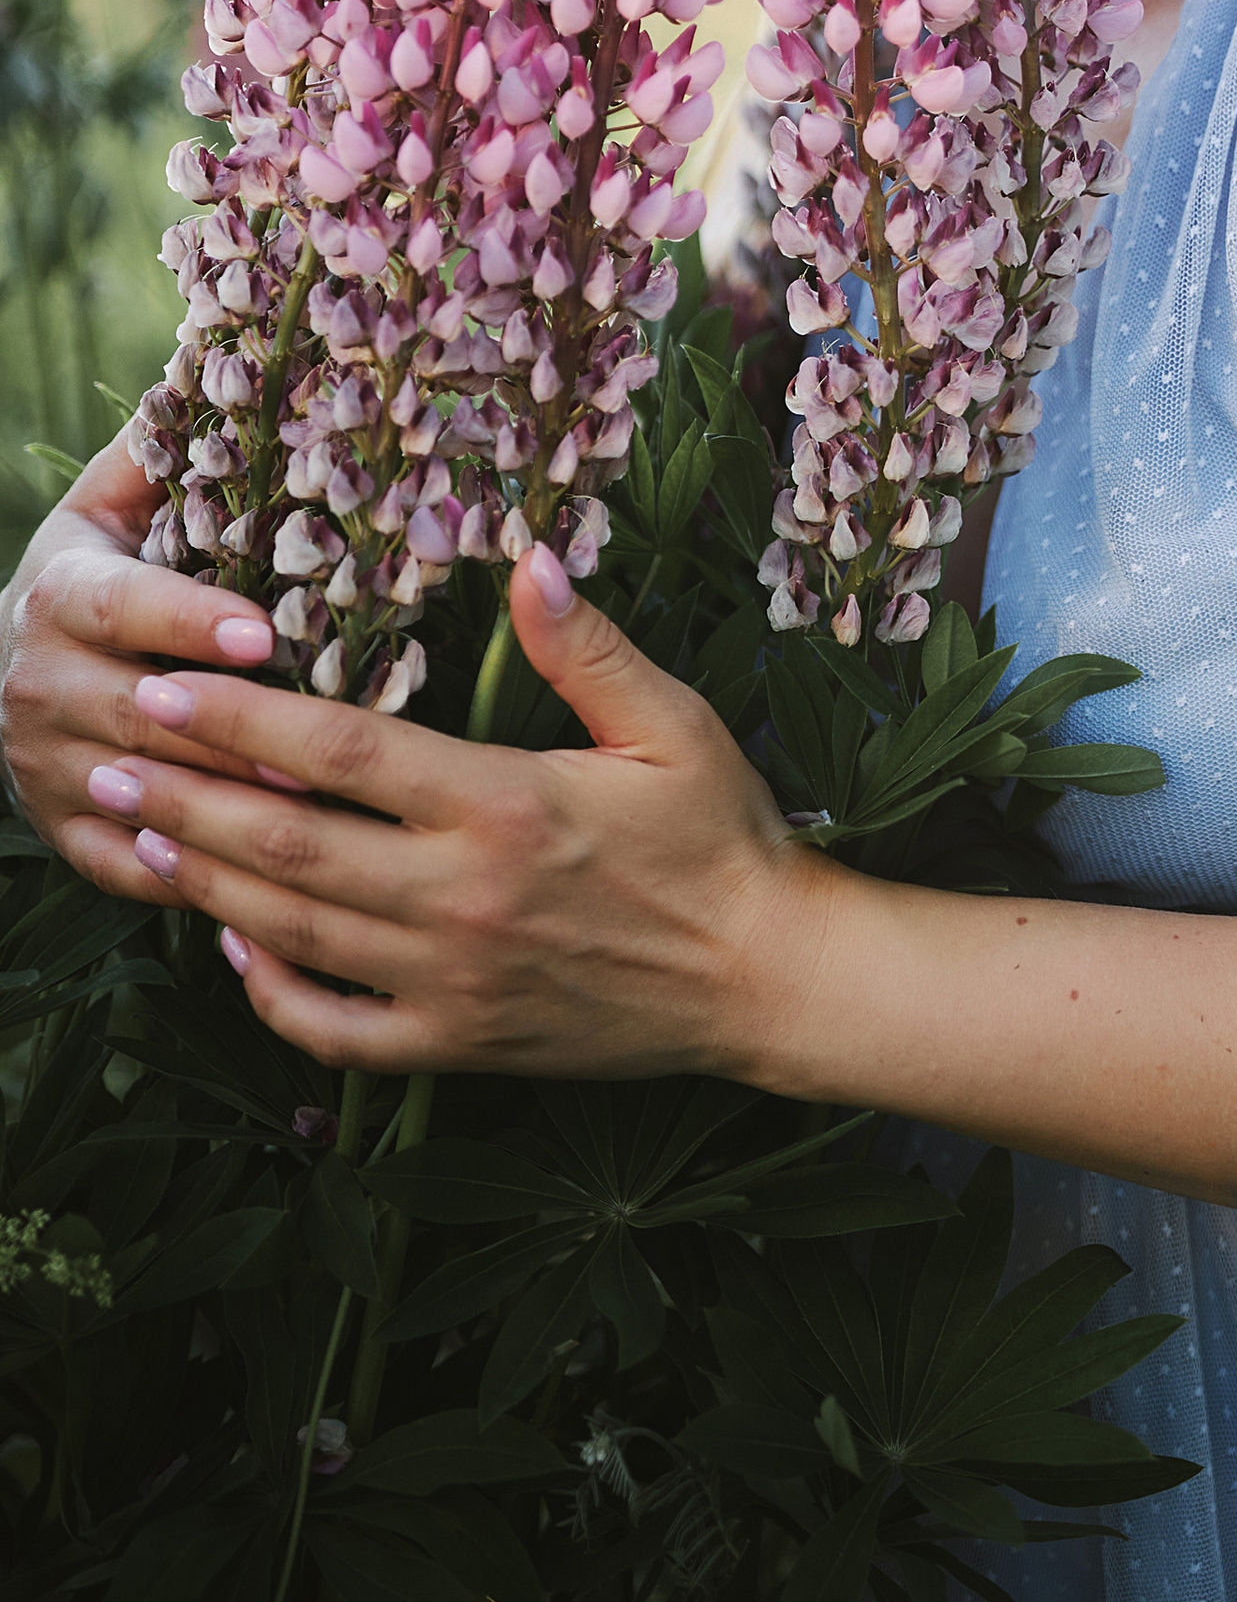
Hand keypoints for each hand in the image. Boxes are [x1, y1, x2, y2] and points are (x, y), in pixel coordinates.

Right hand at [1, 434, 284, 890]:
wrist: (11, 670)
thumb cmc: (99, 571)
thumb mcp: (113, 503)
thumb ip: (164, 449)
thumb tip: (226, 352)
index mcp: (57, 593)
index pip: (121, 607)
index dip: (190, 621)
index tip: (269, 633)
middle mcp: (35, 683)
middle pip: (137, 711)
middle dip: (231, 730)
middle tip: (325, 745)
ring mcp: (43, 766)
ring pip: (139, 794)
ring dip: (226, 808)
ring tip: (320, 814)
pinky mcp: (63, 833)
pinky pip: (128, 865)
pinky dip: (191, 877)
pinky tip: (267, 886)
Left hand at [76, 549, 829, 1086]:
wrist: (768, 976)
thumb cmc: (724, 836)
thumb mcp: (676, 722)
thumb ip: (588, 646)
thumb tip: (531, 556)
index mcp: (507, 805)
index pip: (340, 753)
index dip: (241, 718)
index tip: (166, 685)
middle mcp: (464, 898)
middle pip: (287, 845)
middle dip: (183, 798)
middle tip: (103, 758)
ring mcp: (454, 981)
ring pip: (293, 934)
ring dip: (204, 884)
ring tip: (136, 833)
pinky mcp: (460, 1045)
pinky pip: (335, 1031)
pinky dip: (271, 994)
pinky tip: (235, 948)